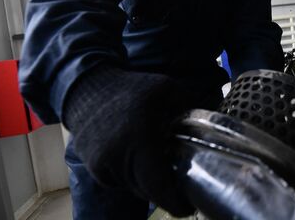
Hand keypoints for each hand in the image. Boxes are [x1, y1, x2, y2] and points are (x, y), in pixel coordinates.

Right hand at [63, 67, 212, 215]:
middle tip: (182, 186)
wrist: (85, 89)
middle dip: (167, 193)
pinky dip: (132, 176)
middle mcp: (117, 158)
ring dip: (149, 183)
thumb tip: (210, 121)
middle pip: (148, 192)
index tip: (190, 206)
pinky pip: (120, 182)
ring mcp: (101, 166)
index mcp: (138, 140)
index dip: (176, 203)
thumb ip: (188, 105)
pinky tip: (139, 158)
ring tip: (161, 166)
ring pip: (134, 189)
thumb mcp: (165, 88)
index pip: (158, 186)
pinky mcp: (93, 169)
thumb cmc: (129, 88)